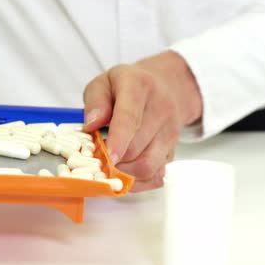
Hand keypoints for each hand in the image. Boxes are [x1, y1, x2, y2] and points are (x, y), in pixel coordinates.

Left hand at [83, 51, 201, 191]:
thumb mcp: (104, 83)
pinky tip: (126, 173)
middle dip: (113, 160)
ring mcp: (170, 132)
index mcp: (139, 87)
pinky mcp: (173, 150)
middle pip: (136, 147)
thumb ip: (95, 101)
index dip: (118, 140)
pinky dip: (138, 181)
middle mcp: (161, 109)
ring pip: (148, 166)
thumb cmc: (128, 86)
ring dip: (125, 173)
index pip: (130, 117)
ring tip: (110, 166)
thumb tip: (91, 125)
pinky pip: (156, 175)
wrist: (164, 86)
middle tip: (96, 160)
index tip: (108, 157)